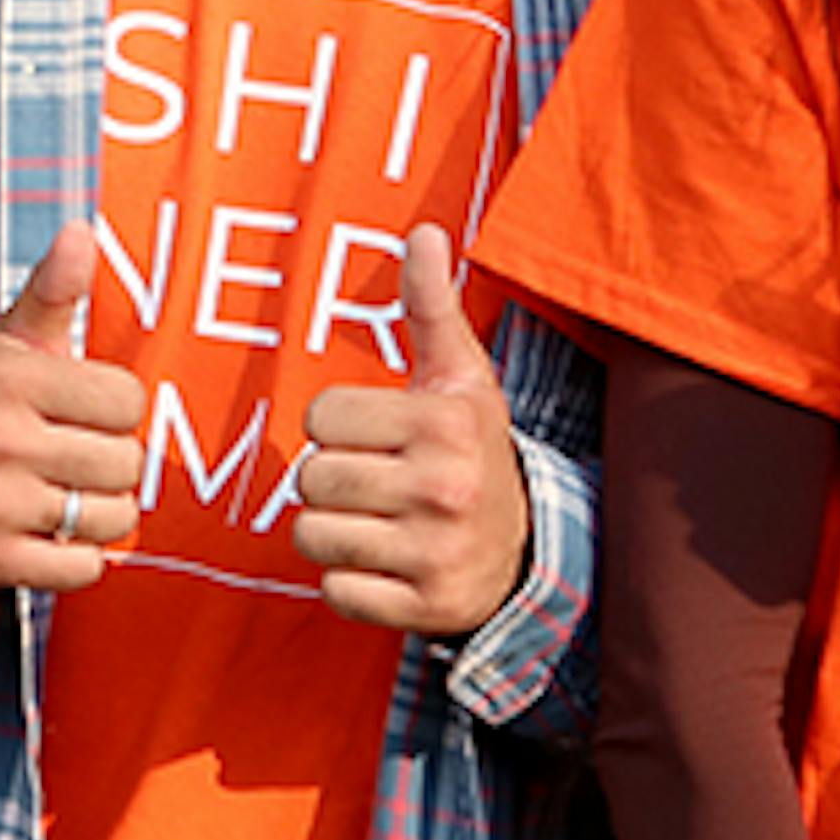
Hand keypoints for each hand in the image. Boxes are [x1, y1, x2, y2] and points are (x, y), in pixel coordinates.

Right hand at [0, 225, 143, 590]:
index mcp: (6, 378)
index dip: (114, 405)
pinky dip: (79, 556)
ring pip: (113, 519)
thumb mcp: (12, 342)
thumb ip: (54, 288)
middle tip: (74, 454)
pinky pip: (84, 569)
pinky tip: (49, 529)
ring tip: (66, 492)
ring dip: (101, 511)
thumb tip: (82, 232)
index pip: (127, 399)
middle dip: (112, 460)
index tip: (82, 408)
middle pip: (126, 462)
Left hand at [292, 224, 532, 633]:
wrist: (530, 550)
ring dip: (332, 529)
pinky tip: (385, 563)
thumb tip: (423, 232)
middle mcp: (444, 487)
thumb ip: (432, 306)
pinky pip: (336, 590)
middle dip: (330, 478)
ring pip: (312, 534)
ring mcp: (436, 552)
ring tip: (374, 520)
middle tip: (372, 481)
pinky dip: (348, 581)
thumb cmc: (472, 449)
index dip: (337, 424)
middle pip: (310, 477)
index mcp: (446, 423)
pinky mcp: (427, 607)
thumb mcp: (461, 376)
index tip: (375, 434)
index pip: (321, 416)